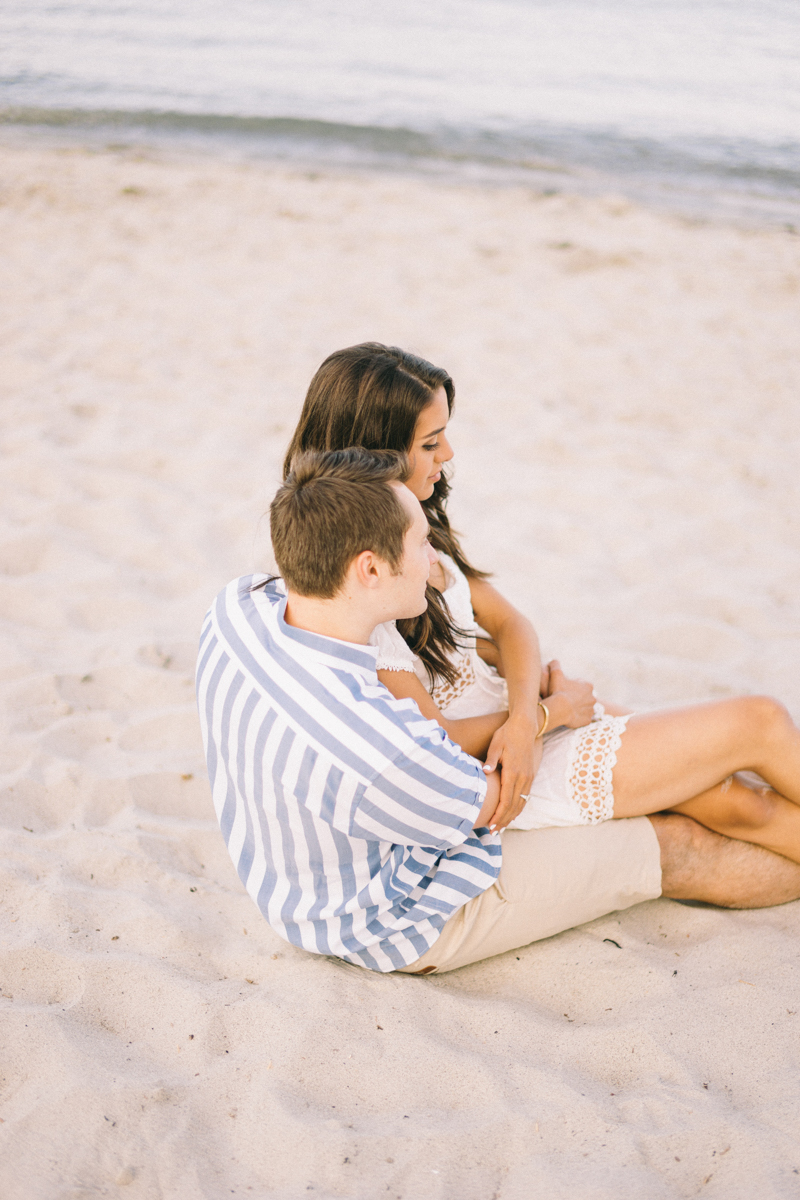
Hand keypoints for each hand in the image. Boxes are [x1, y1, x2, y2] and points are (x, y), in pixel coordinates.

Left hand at [482, 712, 543, 830]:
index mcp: (513, 772)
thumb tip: (485, 772)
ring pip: (521, 802)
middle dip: (504, 820)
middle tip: (493, 832)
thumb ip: (491, 760)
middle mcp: (523, 777)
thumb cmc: (507, 734)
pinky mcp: (531, 774)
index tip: (491, 826)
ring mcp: (529, 777)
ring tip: (502, 827)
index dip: (498, 815)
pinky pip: (525, 796)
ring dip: (512, 816)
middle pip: (514, 806)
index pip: (505, 800)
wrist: (526, 726)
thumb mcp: (496, 744)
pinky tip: (512, 813)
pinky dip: (519, 807)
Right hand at [544, 659, 595, 728]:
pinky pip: (583, 719)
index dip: (572, 688)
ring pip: (585, 708)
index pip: (581, 686)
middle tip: (566, 700)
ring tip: (568, 709)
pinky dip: (578, 718)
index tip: (564, 690)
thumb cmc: (558, 690)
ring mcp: (591, 710)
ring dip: (578, 708)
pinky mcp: (587, 720)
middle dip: (577, 698)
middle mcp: (593, 698)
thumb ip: (555, 665)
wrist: (560, 708)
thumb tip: (554, 660)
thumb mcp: (556, 674)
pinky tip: (570, 717)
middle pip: (584, 698)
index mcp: (588, 686)